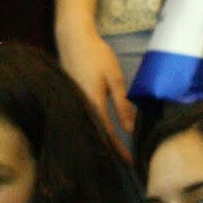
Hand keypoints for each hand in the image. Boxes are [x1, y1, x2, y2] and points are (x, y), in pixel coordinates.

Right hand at [55, 25, 134, 158]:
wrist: (72, 39)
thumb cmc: (96, 55)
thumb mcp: (114, 77)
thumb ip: (122, 103)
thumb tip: (130, 128)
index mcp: (92, 103)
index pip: (107, 133)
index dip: (119, 149)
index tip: (130, 162)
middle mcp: (80, 107)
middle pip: (95, 136)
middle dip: (110, 151)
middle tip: (125, 163)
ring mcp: (73, 103)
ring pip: (89, 129)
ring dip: (102, 142)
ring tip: (115, 154)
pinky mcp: (72, 99)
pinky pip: (84, 120)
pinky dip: (95, 130)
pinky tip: (102, 135)